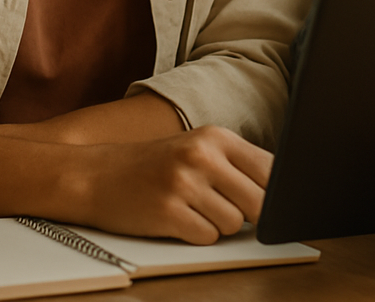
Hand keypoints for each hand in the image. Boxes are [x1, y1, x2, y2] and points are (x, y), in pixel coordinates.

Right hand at [80, 126, 272, 242]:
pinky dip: (197, 235)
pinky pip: (207, 238)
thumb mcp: (196, 149)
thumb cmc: (153, 165)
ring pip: (234, 224)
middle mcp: (203, 155)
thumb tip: (279, 191)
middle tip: (225, 208)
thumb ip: (235, 165)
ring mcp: (184, 184)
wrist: (95, 175)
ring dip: (219, 225)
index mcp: (216, 137)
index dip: (275, 192)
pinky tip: (178, 220)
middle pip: (259, 201)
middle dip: (249, 214)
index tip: (274, 202)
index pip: (271, 168)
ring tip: (194, 209)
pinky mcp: (167, 213)